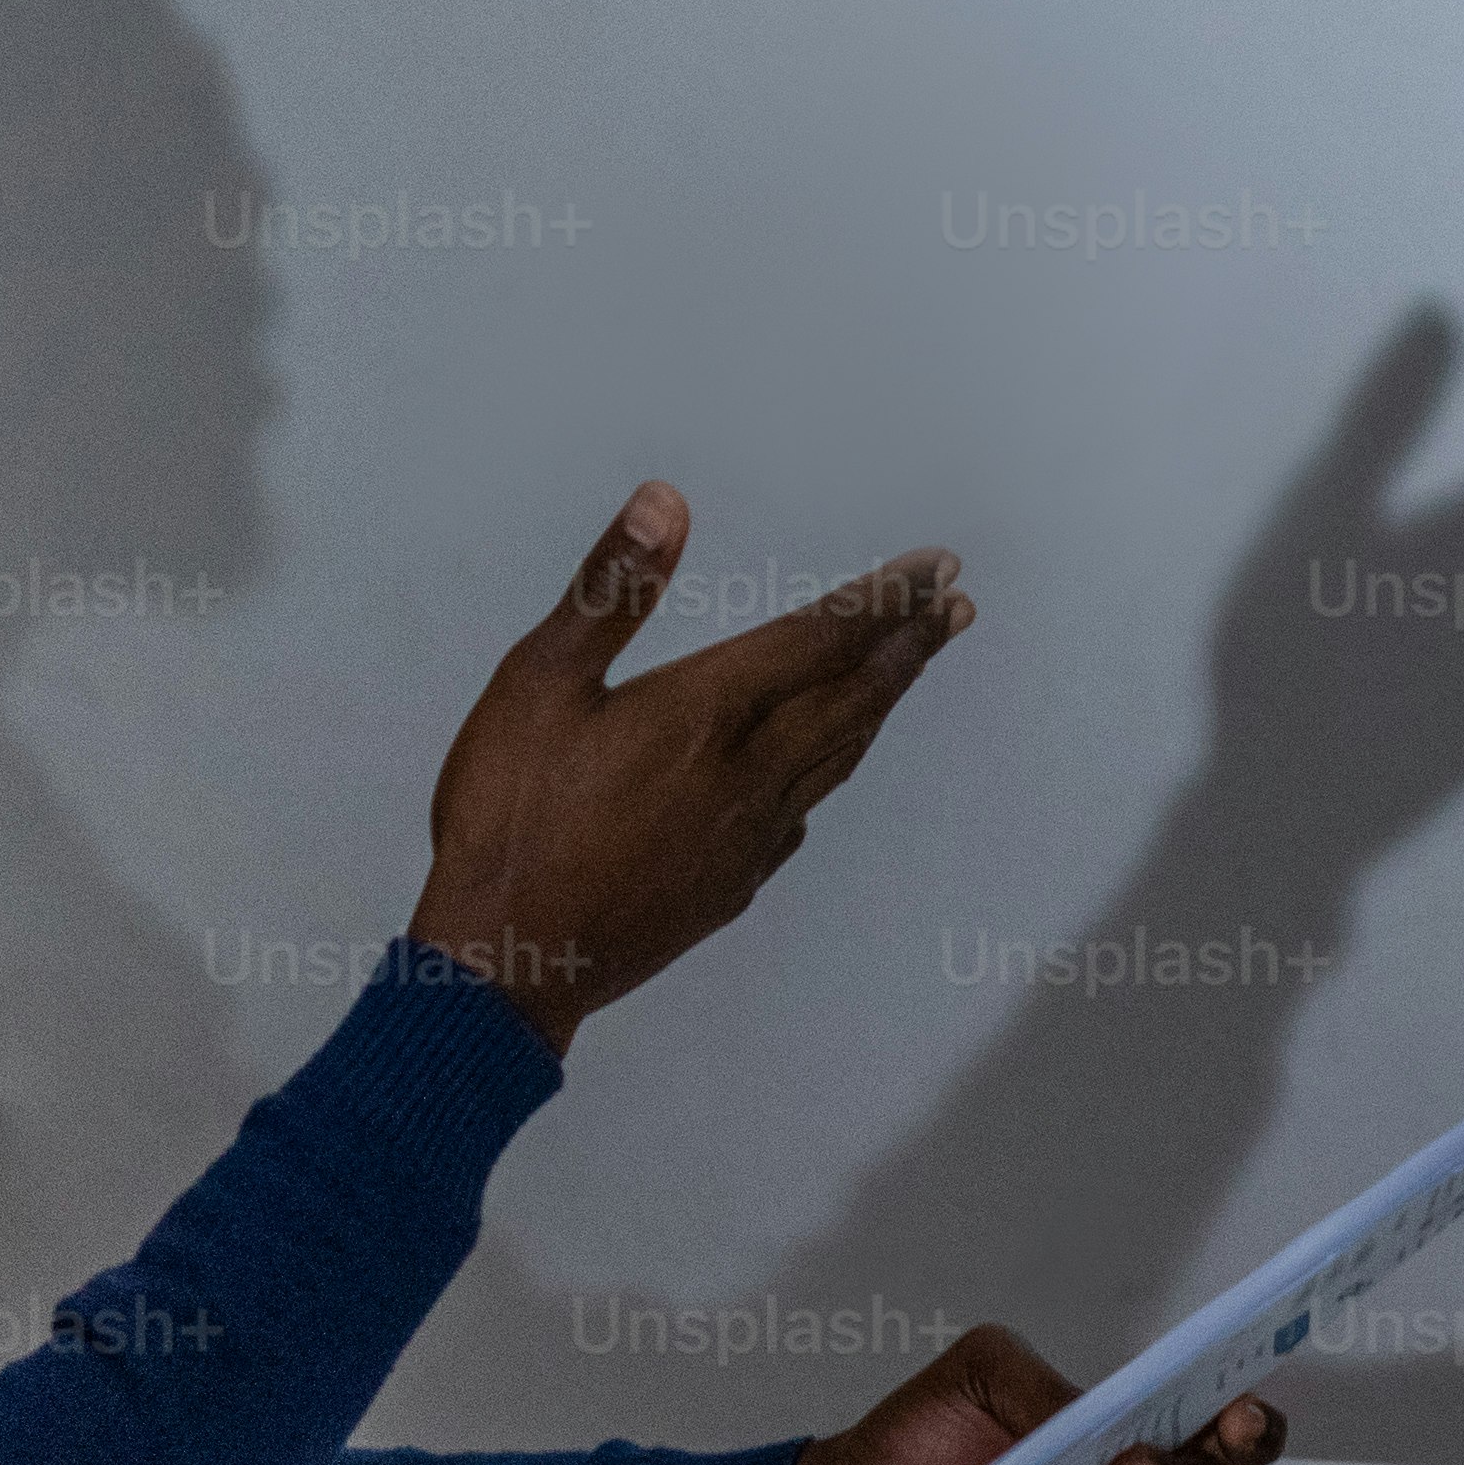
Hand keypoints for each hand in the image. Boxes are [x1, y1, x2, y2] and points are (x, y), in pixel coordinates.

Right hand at [413, 486, 971, 1054]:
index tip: (937, 565)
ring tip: (910, 665)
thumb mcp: (536, 684)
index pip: (823, 638)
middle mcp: (748, 774)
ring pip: (840, 755)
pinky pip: (805, 811)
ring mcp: (749, 837)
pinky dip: (831, 769)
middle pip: (855, 696)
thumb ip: (609, 590)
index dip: (885, 597)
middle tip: (954, 605)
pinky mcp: (734, 884)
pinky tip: (823, 765)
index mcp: (706, 714)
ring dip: (881, 702)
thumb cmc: (509, 822)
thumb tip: (664, 504)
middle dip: (909, 643)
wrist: (509, 960)